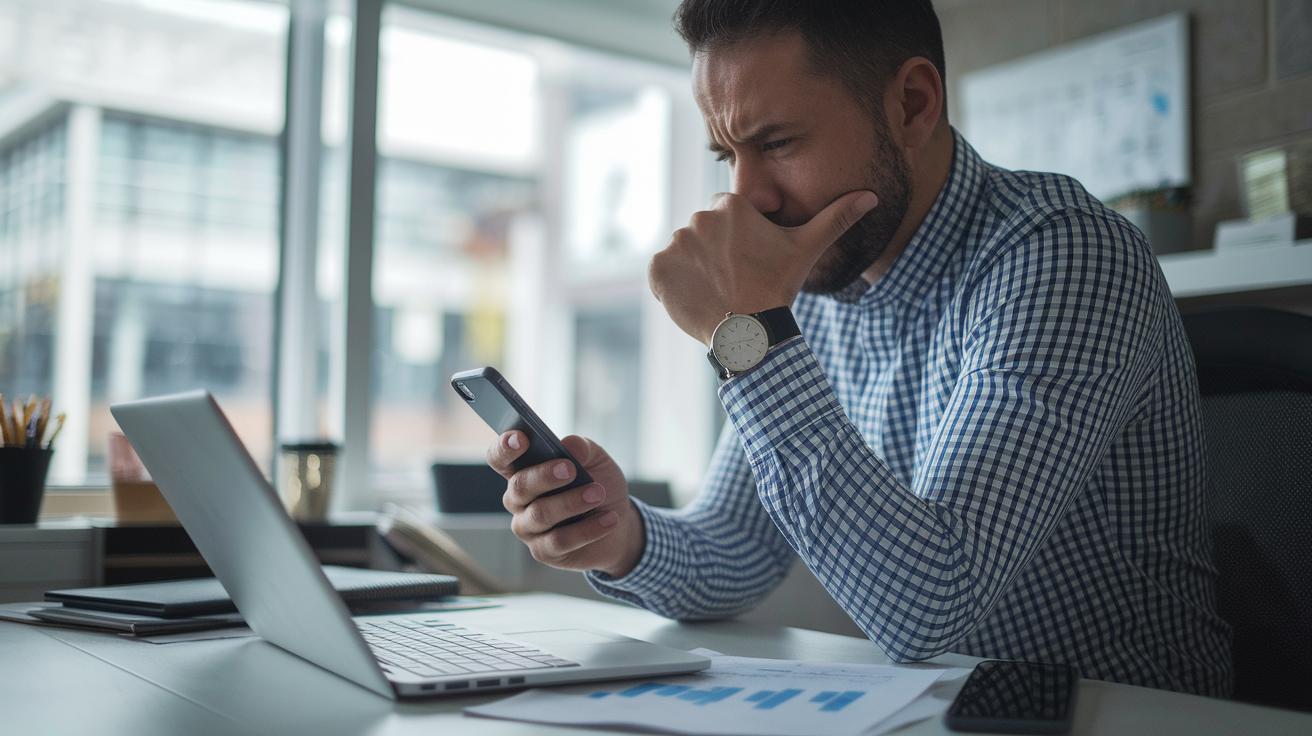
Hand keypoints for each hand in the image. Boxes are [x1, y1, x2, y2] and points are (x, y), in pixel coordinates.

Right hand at [486, 432, 644, 577]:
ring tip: (598, 493)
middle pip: (519, 487)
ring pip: (540, 514)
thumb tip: (569, 446)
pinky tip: (608, 519)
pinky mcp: (543, 551)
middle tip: (570, 469)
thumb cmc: (599, 485)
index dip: (505, 448)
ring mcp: (527, 528)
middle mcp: (518, 500)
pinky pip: (560, 540)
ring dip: (571, 502)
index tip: (521, 438)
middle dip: (544, 476)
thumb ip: (583, 448)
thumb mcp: (597, 460)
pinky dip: (588, 529)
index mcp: (523, 470)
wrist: (619, 523)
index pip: (500, 458)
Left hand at [648, 190, 877, 344]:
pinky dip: (674, 284)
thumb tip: (872, 196)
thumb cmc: (778, 287)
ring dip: (694, 268)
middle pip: (701, 232)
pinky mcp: (658, 269)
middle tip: (733, 278)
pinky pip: (662, 272)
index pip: (723, 214)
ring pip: (683, 252)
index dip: (734, 239)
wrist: (750, 332)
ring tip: (717, 289)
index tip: (746, 260)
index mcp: (729, 205)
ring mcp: (675, 244)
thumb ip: (836, 217)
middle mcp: (698, 218)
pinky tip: (698, 297)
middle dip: (713, 252)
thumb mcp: (807, 249)